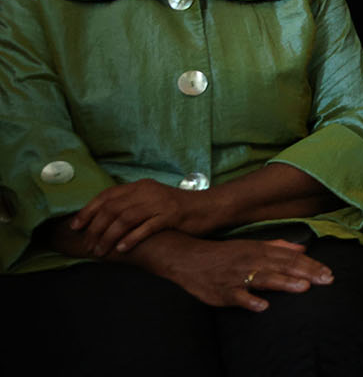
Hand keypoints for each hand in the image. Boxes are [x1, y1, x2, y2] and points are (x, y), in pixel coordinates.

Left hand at [68, 180, 210, 256]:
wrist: (209, 207)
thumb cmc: (177, 209)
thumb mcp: (151, 201)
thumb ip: (130, 206)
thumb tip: (101, 221)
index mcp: (140, 186)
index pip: (107, 195)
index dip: (88, 210)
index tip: (75, 226)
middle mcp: (148, 191)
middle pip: (113, 208)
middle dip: (95, 229)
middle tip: (88, 246)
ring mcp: (160, 203)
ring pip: (125, 219)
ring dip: (109, 237)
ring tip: (101, 252)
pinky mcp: (172, 216)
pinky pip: (146, 227)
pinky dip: (131, 238)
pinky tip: (122, 249)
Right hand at [153, 236, 332, 312]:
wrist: (187, 258)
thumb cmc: (223, 253)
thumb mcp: (251, 245)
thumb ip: (277, 247)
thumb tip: (302, 249)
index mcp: (259, 250)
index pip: (290, 257)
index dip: (311, 264)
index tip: (329, 272)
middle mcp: (251, 261)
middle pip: (282, 266)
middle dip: (306, 273)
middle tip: (327, 279)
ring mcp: (237, 277)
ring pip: (264, 279)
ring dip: (284, 283)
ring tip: (303, 287)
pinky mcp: (222, 292)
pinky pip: (237, 297)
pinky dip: (249, 301)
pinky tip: (262, 306)